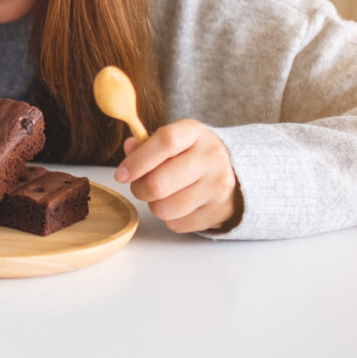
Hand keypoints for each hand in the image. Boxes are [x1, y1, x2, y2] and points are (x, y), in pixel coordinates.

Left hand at [114, 119, 240, 233]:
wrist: (235, 173)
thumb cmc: (192, 154)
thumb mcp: (174, 140)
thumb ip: (147, 144)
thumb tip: (129, 147)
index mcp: (195, 133)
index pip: (165, 142)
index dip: (137, 160)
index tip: (121, 174)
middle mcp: (211, 158)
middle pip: (158, 183)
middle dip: (139, 189)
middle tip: (140, 186)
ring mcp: (217, 187)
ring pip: (164, 209)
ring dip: (155, 205)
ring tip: (163, 195)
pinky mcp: (218, 212)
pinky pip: (176, 224)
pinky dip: (170, 218)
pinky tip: (179, 205)